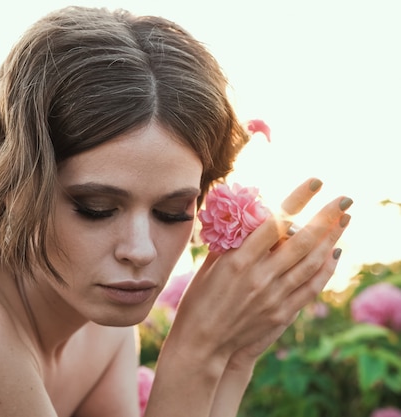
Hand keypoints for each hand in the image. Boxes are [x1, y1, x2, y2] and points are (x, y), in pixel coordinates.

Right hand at [167, 178, 350, 364]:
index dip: (297, 200)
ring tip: (343, 220)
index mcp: (237, 260)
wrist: (202, 343)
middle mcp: (259, 276)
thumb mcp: (209, 266)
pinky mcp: (281, 313)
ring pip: (311, 262)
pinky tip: (334, 254)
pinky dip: (325, 269)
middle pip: (302, 240)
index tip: (314, 182)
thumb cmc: (198, 300)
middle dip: (326, 217)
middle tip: (343, 199)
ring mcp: (273, 296)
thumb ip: (230, 242)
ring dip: (331, 239)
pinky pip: (311, 286)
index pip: (274, 222)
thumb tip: (248, 218)